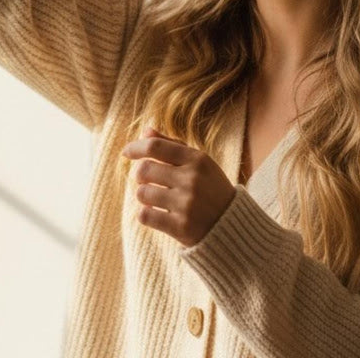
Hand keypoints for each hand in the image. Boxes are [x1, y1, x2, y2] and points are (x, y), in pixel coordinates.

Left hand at [122, 128, 235, 246]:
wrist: (233, 228)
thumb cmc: (211, 189)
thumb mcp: (199, 163)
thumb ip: (172, 145)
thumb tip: (146, 131)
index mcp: (198, 160)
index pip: (155, 147)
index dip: (136, 147)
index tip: (126, 152)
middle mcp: (192, 180)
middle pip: (144, 170)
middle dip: (140, 175)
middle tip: (146, 180)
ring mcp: (187, 205)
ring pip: (142, 193)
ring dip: (143, 195)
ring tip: (154, 198)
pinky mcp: (181, 228)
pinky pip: (145, 216)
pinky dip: (146, 214)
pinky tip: (155, 213)